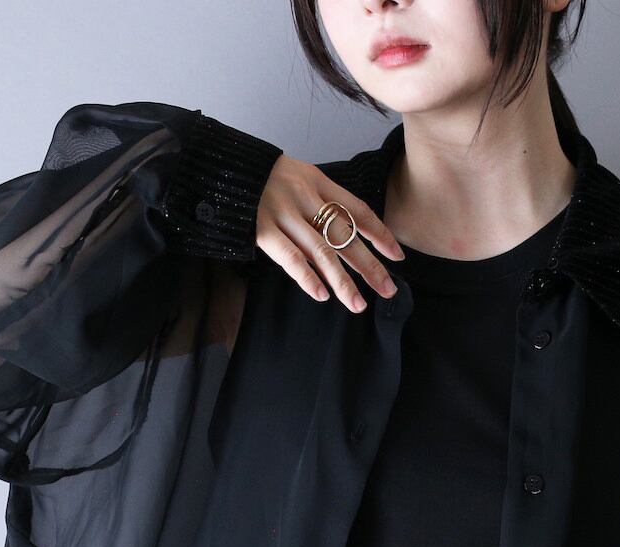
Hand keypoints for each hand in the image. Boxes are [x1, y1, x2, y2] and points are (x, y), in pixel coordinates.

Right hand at [255, 154, 404, 312]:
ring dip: (342, 281)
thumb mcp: (298, 178)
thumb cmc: (263, 179)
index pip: (358, 210)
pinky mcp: (261, 229)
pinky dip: (306, 277)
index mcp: (318, 182)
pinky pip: (289, 257)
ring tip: (358, 305)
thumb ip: (321, 202)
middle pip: (345, 236)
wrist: (222, 168)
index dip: (380, 235)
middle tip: (388, 290)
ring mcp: (283, 213)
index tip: (397, 257)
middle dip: (369, 265)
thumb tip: (348, 236)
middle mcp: (305, 197)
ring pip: (321, 251)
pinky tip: (322, 295)